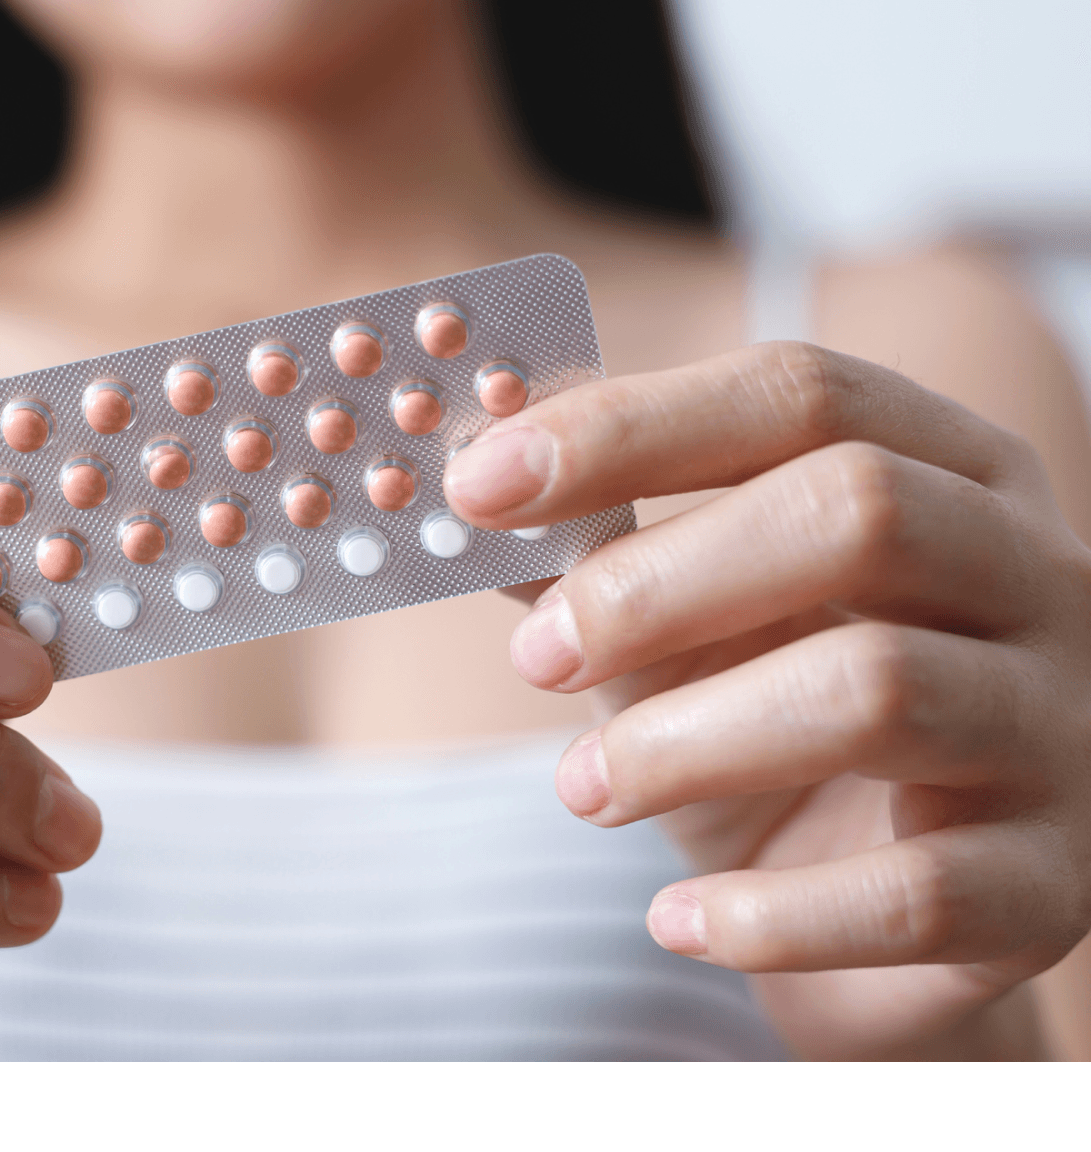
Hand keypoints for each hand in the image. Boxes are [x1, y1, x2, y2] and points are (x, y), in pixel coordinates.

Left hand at [447, 342, 1090, 1058]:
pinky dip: (773, 914)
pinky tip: (678, 919)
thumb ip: (588, 556)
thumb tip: (460, 494)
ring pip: (879, 689)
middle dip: (659, 582)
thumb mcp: (676, 629)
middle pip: (858, 511)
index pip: (800, 394)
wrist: (878, 926)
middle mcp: (1033, 574)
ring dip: (687, 743)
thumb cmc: (765, 733)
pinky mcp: (1057, 885)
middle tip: (536, 657)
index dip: (628, 428)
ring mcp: (1062, 726)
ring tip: (584, 789)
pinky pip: (917, 894)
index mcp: (945, 471)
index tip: (478, 486)